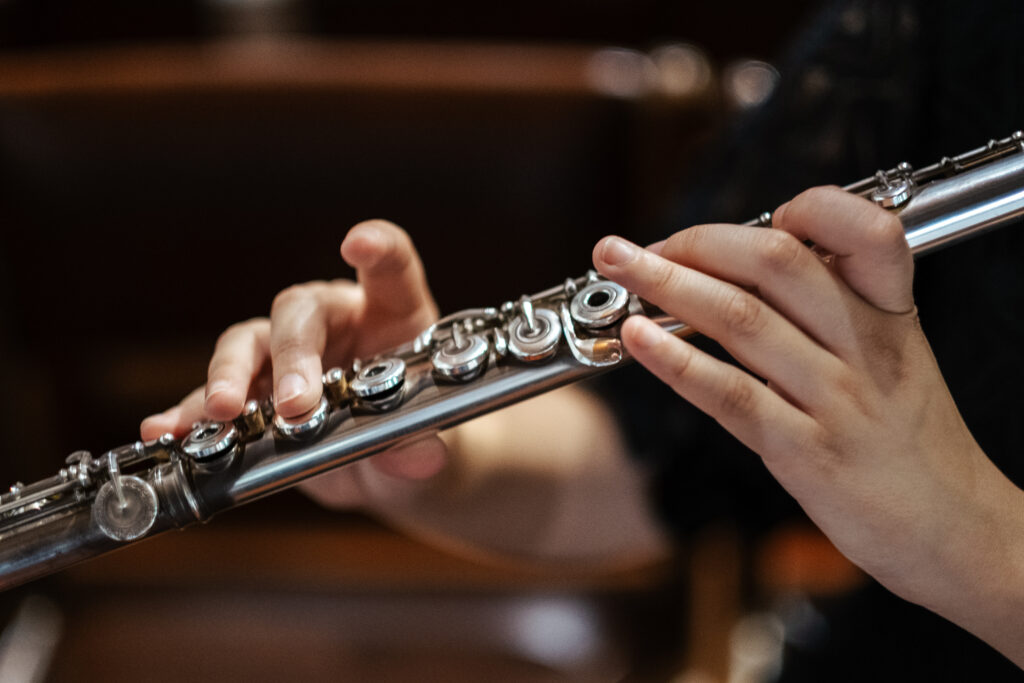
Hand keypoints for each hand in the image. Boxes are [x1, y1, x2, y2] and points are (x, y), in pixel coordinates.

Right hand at [140, 219, 447, 505]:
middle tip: (294, 403)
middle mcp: (332, 321)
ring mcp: (284, 354)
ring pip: (247, 343)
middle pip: (300, 312)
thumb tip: (419, 459)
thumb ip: (420, 447)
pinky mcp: (252, 393)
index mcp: (390, 315)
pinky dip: (189, 413)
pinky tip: (167, 428)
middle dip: (292, 354)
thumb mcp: (424, 442)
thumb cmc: (412, 431)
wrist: (386, 465)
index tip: (361, 245)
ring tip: (222, 410)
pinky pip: (212, 397)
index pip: (390, 268)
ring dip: (230, 376)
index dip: (379, 250)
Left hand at [593, 187, 1023, 660]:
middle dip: (695, 242)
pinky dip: (676, 361)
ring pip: (743, 320)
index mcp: (891, 315)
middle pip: (777, 264)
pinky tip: (638, 338)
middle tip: (631, 247)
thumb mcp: (897, 359)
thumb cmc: (912, 442)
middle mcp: (864, 347)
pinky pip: (731, 395)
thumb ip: (837, 312)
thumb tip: (747, 271)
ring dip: (667, 286)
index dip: (811, 208)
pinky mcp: (807, 452)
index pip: (867, 232)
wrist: (957, 530)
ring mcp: (836, 399)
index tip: (757, 219)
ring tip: (616, 269)